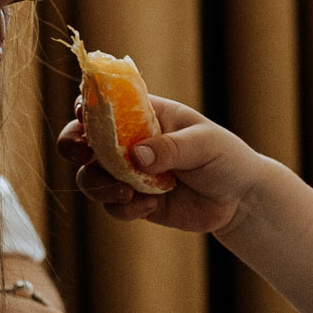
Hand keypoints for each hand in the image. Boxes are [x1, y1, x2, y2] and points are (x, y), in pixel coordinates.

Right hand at [58, 95, 271, 235]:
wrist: (240, 200)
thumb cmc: (226, 158)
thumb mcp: (204, 144)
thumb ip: (170, 147)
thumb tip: (136, 155)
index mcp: (145, 115)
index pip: (106, 103)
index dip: (87, 106)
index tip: (83, 116)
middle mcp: (130, 142)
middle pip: (83, 139)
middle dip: (72, 145)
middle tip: (82, 154)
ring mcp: (129, 173)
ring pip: (90, 176)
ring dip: (98, 184)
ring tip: (127, 192)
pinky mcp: (135, 201)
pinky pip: (112, 206)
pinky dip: (124, 208)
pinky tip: (150, 206)